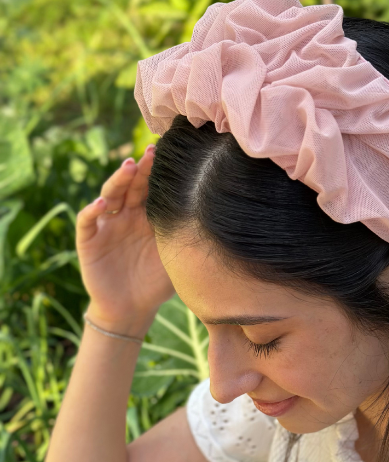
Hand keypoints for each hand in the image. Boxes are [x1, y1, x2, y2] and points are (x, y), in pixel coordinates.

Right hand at [76, 144, 175, 333]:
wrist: (132, 309)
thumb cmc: (157, 283)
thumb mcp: (177, 256)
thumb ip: (190, 237)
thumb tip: (227, 220)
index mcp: (148, 216)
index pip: (153, 187)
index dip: (160, 172)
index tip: (175, 154)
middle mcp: (127, 215)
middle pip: (133, 185)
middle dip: (142, 168)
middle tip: (153, 152)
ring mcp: (108, 225)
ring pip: (110, 195)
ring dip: (118, 180)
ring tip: (129, 167)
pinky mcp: (89, 240)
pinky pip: (88, 221)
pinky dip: (92, 211)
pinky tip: (102, 204)